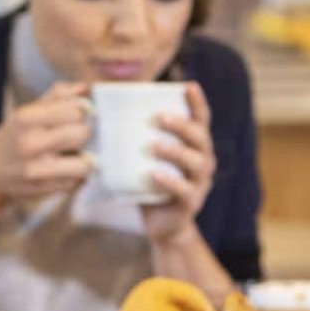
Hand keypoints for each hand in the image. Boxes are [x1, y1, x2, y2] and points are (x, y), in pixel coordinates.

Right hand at [0, 81, 94, 209]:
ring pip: (85, 164)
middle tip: (80, 136)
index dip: (85, 111)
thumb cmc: (14, 137)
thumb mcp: (28, 111)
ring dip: (86, 159)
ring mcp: (36, 170)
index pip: (76, 109)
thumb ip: (58, 96)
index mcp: (26, 118)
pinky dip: (77, 176)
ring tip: (78, 155)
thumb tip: (87, 87)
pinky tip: (66, 170)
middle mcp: (30, 143)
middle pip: (83, 133)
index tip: (83, 114)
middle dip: (86, 134)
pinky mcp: (43, 189)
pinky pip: (77, 181)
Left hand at [140, 82, 217, 244]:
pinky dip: (170, 182)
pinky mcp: (191, 203)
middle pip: (200, 137)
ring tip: (154, 145)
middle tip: (159, 116)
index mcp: (194, 145)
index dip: (197, 102)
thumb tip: (106, 111)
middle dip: (182, 125)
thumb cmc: (151, 183)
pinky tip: (154, 175)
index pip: (201, 119)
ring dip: (176, 151)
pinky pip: (185, 190)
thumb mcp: (147, 158)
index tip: (189, 85)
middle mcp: (203, 160)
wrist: (162, 225)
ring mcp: (200, 183)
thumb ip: (138, 138)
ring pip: (196, 162)